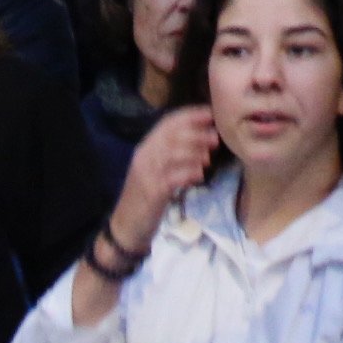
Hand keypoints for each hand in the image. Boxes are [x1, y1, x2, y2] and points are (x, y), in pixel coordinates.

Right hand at [107, 105, 222, 260]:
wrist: (127, 228)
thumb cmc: (147, 198)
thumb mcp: (158, 171)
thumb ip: (174, 154)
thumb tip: (204, 139)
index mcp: (145, 148)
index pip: (167, 123)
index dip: (190, 116)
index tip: (210, 114)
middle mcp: (144, 157)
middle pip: (171, 136)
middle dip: (196, 133)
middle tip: (215, 139)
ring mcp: (146, 174)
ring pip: (172, 154)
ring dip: (194, 153)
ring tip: (208, 159)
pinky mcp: (151, 193)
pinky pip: (171, 177)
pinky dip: (188, 173)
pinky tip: (199, 176)